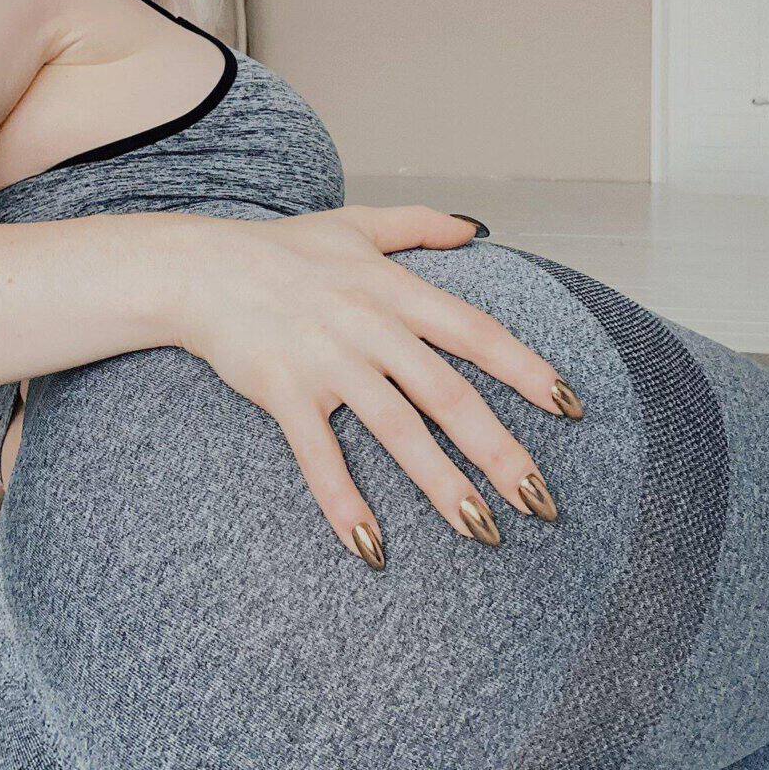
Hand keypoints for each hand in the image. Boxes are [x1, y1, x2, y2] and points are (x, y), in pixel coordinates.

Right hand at [175, 205, 577, 563]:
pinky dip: (345, 502)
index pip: (476, 333)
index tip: (569, 406)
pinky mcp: (285, 394)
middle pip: (449, 395)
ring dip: (442, 486)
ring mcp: (327, 363)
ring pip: (397, 432)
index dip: (525, 369)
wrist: (199, 268)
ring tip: (481, 531)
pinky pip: (320, 457)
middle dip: (501, 451)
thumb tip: (475, 230)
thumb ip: (419, 224)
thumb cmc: (280, 248)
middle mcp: (369, 327)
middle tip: (542, 501)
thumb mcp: (356, 223)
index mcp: (394, 290)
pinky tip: (372, 546)